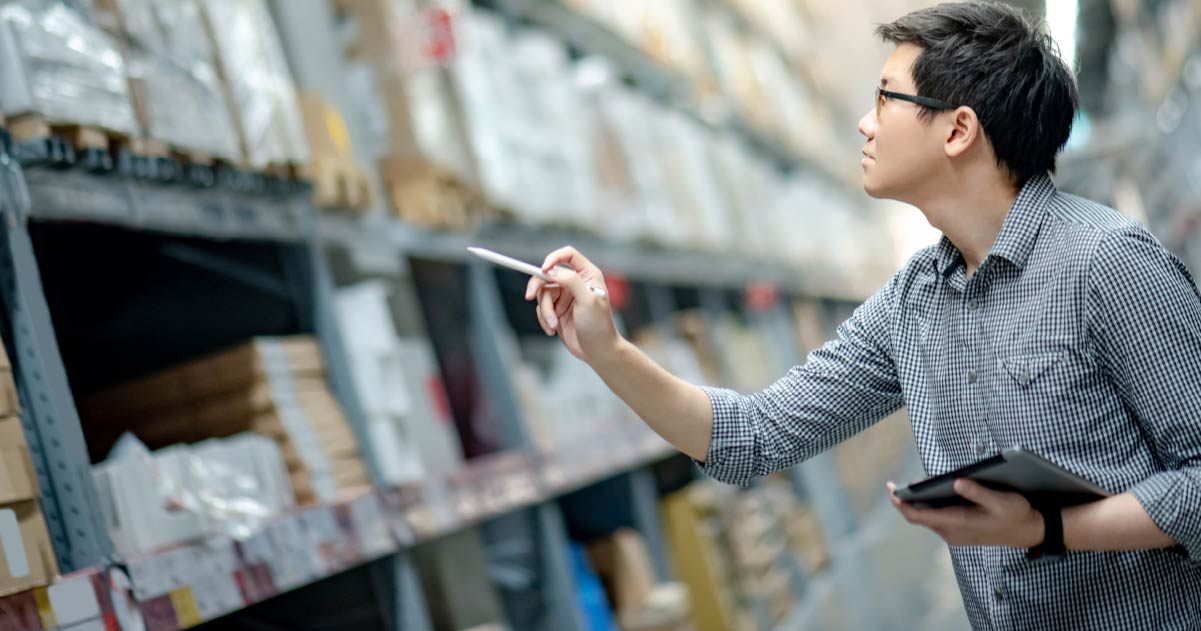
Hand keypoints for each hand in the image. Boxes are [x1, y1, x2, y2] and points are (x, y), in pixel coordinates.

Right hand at [525, 246, 620, 363]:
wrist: (598, 352)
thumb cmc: (599, 325)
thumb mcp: (587, 300)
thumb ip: (570, 281)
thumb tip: (552, 271)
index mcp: (588, 275)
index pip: (568, 255)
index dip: (553, 258)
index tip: (543, 270)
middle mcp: (575, 283)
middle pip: (548, 274)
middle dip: (538, 286)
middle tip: (529, 295)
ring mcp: (565, 297)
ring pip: (542, 294)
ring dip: (545, 311)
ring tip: (554, 325)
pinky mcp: (557, 310)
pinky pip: (541, 308)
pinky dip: (544, 319)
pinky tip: (553, 330)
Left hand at [887, 479, 1044, 547]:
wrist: (1029, 531)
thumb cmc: (1016, 515)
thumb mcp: (1001, 500)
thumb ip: (978, 492)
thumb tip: (957, 481)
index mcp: (958, 523)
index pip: (920, 516)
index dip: (902, 504)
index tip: (892, 491)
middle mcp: (952, 532)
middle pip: (919, 518)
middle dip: (904, 502)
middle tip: (893, 486)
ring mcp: (955, 533)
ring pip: (927, 518)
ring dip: (917, 504)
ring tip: (908, 487)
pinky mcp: (959, 531)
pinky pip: (936, 519)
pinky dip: (928, 507)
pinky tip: (928, 493)